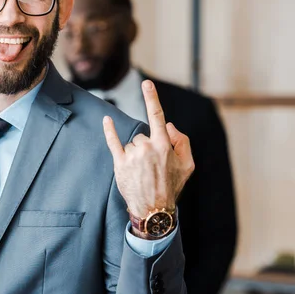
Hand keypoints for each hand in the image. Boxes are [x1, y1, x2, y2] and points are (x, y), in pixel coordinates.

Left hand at [103, 80, 194, 219]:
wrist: (154, 210)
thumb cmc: (172, 186)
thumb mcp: (188, 165)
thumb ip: (182, 141)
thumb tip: (169, 125)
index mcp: (164, 145)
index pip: (157, 116)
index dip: (152, 98)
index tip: (146, 83)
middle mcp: (147, 147)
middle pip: (144, 135)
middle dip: (148, 147)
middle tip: (152, 167)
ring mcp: (132, 155)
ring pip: (133, 143)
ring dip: (137, 153)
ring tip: (142, 172)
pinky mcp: (120, 163)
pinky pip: (113, 142)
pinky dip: (109, 130)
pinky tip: (106, 120)